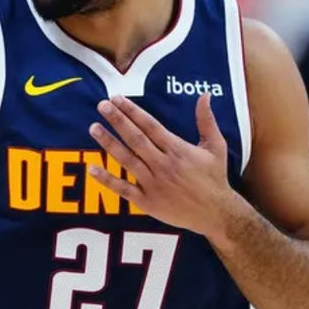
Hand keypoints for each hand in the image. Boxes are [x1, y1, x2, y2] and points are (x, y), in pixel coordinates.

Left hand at [88, 94, 233, 235]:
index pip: (150, 125)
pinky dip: (107, 179)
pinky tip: (92, 168)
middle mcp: (163, 164)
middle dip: (117, 120)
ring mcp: (153, 183)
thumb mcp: (216, 146)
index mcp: (177, 149)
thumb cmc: (215, 178)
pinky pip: (123, 189)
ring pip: (127, 160)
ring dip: (109, 143)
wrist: (216, 213)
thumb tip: (205, 95)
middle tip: (101, 105)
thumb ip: (206, 120)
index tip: (117, 99)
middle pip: (135, 138)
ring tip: (94, 128)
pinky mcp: (148, 202)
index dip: (132, 111)